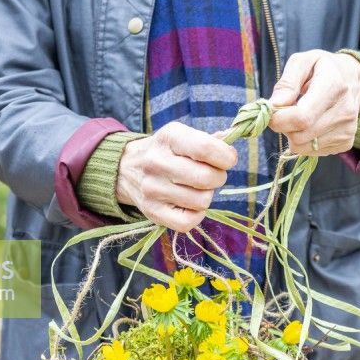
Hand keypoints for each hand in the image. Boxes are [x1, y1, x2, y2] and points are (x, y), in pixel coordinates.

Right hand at [116, 122, 237, 231]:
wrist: (127, 168)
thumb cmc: (167, 152)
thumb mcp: (183, 136)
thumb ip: (211, 140)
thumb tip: (231, 140)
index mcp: (169, 137)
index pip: (206, 148)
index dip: (226, 157)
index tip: (228, 160)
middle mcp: (156, 162)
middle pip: (207, 178)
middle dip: (218, 177)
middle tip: (211, 176)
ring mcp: (152, 189)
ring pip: (202, 201)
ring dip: (206, 196)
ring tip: (197, 189)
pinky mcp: (152, 212)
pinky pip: (188, 222)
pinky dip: (196, 215)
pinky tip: (191, 205)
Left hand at [268, 50, 359, 155]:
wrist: (354, 80)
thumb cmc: (323, 69)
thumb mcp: (303, 62)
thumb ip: (287, 83)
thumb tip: (274, 105)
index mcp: (334, 86)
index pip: (302, 118)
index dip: (279, 120)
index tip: (271, 111)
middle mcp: (345, 111)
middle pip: (299, 135)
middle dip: (284, 126)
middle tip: (286, 111)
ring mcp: (347, 130)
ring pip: (302, 147)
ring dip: (293, 135)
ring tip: (300, 116)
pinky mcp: (346, 143)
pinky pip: (312, 152)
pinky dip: (304, 141)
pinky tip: (312, 124)